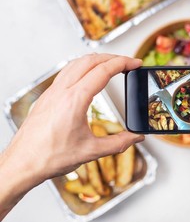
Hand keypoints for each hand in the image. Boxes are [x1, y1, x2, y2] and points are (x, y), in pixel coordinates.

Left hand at [4, 54, 143, 183]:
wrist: (23, 163)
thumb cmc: (49, 157)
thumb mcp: (91, 151)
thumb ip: (118, 143)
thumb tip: (135, 138)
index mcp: (74, 100)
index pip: (103, 71)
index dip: (123, 63)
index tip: (135, 63)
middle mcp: (61, 91)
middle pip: (90, 60)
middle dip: (112, 57)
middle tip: (127, 62)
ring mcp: (52, 92)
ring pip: (76, 63)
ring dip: (96, 59)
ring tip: (110, 65)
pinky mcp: (46, 97)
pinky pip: (65, 72)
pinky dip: (82, 67)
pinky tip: (87, 76)